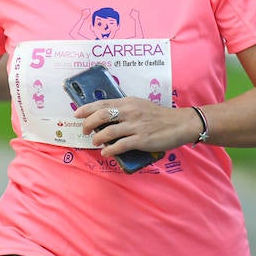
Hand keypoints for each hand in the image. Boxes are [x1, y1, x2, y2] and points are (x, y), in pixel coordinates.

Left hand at [76, 97, 198, 157]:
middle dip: (88, 124)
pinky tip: (106, 152)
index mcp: (128, 103)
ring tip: (95, 142)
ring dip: (97, 139)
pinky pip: (120, 145)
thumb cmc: (159, 116)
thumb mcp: (140, 105)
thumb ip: (125, 109)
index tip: (76, 113)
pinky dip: (109, 150)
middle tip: (85, 131)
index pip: (102, 103)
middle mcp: (130, 112)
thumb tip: (107, 116)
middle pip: (101, 116)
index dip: (86, 108)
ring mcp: (135, 126)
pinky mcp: (141, 140)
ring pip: (108, 132)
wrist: (179, 124)